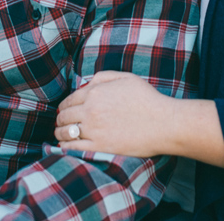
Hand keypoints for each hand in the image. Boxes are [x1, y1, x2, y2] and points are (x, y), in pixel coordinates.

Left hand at [55, 71, 173, 157]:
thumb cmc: (147, 99)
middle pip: (64, 116)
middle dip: (60, 119)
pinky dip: (65, 146)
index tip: (64, 111)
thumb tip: (86, 83)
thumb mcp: (126, 77)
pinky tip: (65, 146)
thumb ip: (103, 76)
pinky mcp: (99, 147)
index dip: (64, 106)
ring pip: (66, 132)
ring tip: (61, 134)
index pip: (69, 99)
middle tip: (61, 123)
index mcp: (95, 92)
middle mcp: (90, 110)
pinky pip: (73, 147)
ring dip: (60, 132)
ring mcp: (93, 129)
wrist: (163, 123)